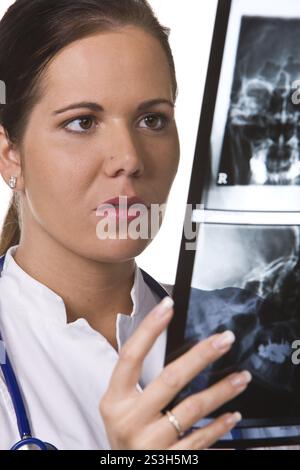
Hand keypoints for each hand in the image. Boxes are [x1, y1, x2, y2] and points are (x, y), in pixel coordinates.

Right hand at [99, 297, 251, 449]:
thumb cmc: (126, 433)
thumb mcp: (121, 407)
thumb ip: (139, 382)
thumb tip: (176, 349)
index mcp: (114, 401)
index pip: (131, 356)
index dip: (149, 329)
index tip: (168, 306)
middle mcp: (129, 421)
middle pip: (169, 379)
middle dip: (201, 355)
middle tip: (224, 339)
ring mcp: (149, 443)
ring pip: (191, 409)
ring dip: (221, 391)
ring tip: (240, 378)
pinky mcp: (168, 460)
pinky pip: (200, 440)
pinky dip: (219, 427)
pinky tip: (232, 415)